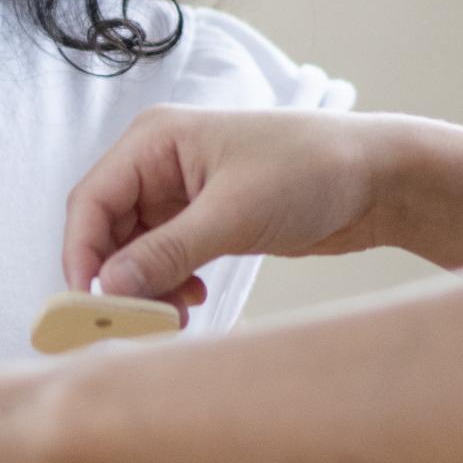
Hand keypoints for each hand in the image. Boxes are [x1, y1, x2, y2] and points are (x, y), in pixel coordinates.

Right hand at [66, 108, 390, 301]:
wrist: (380, 180)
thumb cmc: (312, 170)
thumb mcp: (234, 214)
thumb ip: (166, 251)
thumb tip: (109, 287)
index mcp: (156, 140)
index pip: (91, 201)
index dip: (82, 254)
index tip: (89, 303)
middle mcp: (161, 162)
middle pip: (107, 229)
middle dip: (116, 277)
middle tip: (133, 322)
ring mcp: (183, 193)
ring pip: (135, 249)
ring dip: (145, 286)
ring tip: (172, 316)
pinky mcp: (206, 219)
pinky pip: (165, 258)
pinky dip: (169, 284)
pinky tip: (193, 300)